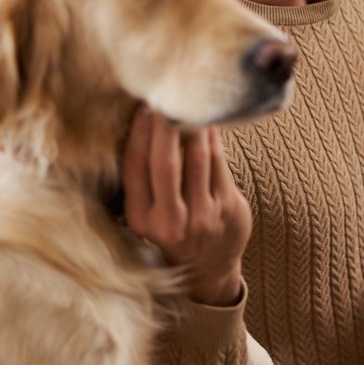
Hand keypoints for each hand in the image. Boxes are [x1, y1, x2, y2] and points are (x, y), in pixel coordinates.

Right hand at [122, 106, 251, 305]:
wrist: (208, 269)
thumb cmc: (173, 230)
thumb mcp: (147, 214)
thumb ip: (144, 179)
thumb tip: (144, 121)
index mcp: (140, 219)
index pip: (135, 165)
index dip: (139, 132)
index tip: (143, 106)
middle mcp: (169, 221)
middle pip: (165, 160)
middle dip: (165, 124)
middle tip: (167, 95)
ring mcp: (202, 217)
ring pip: (197, 157)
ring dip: (193, 124)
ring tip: (190, 100)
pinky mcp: (227, 209)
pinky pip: (219, 162)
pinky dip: (213, 137)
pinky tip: (210, 121)